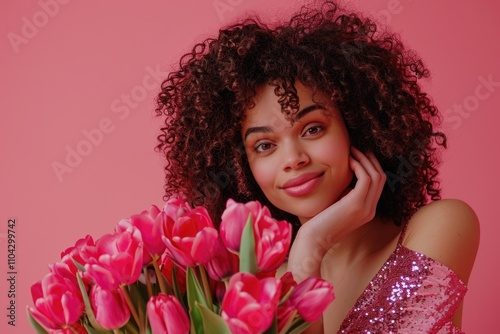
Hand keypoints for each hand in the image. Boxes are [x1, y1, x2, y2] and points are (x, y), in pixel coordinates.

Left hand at [287, 147, 385, 280]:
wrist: (314, 240)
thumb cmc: (319, 223)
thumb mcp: (337, 205)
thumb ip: (345, 193)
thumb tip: (346, 176)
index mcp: (367, 211)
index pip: (378, 184)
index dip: (371, 167)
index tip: (360, 155)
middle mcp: (370, 210)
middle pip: (381, 178)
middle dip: (371, 160)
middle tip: (358, 148)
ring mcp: (366, 208)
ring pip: (376, 176)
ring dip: (365, 160)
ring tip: (352, 150)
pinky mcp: (357, 204)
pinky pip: (366, 178)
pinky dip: (359, 166)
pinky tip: (349, 160)